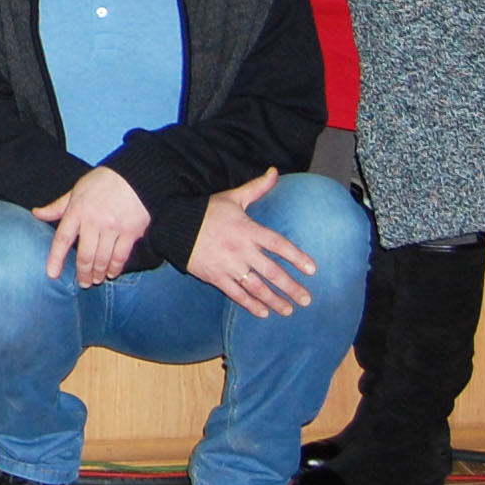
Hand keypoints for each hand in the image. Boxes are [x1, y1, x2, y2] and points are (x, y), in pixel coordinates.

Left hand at [31, 166, 151, 287]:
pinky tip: (112, 273)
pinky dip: (115, 267)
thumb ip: (58, 207)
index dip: (56, 258)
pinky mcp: (131, 231)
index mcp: (77, 210)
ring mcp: (113, 227)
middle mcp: (94, 220)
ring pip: (102, 258)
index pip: (62, 238)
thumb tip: (36, 213)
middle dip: (83, 273)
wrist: (134, 176)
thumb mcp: (76, 190)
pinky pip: (121, 256)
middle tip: (83, 283)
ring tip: (96, 280)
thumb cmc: (102, 182)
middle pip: (84, 255)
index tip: (52, 274)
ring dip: (98, 273)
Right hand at [187, 168, 317, 317]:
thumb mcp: (233, 198)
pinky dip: (250, 304)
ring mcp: (228, 265)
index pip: (278, 244)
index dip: (296, 257)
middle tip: (307, 300)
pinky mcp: (215, 276)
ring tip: (289, 310)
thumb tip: (275, 171)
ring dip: (274, 300)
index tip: (312, 270)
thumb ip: (257, 188)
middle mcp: (241, 249)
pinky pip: (236, 294)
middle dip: (291, 287)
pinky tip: (263, 312)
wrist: (173, 224)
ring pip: (257, 287)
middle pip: (272, 272)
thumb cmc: (206, 211)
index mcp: (248, 229)